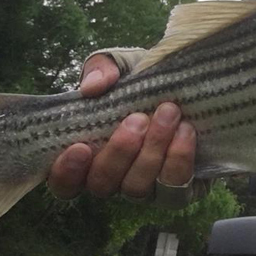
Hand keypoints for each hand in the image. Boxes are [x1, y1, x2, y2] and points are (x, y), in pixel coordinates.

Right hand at [47, 54, 196, 201]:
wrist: (189, 87)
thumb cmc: (143, 81)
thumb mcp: (120, 66)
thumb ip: (101, 69)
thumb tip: (93, 87)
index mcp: (89, 157)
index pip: (65, 183)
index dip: (67, 172)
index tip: (80, 146)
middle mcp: (114, 179)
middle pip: (103, 185)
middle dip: (119, 151)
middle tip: (138, 118)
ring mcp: (145, 188)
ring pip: (138, 188)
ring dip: (152, 152)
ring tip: (168, 115)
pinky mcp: (179, 189)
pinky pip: (175, 189)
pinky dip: (179, 159)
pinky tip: (185, 131)